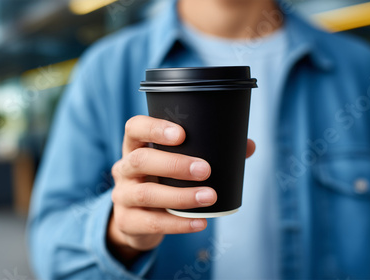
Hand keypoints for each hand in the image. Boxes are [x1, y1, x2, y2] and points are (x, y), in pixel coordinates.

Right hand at [107, 115, 255, 263]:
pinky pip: (152, 223)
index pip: (134, 128)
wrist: (136, 221)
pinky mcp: (127, 221)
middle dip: (174, 164)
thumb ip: (207, 152)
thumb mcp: (174, 165)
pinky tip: (200, 221)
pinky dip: (178, 223)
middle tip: (205, 169)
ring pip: (146, 194)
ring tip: (210, 196)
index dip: (154, 128)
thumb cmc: (162, 182)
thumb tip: (247, 145)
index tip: (181, 134)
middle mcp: (124, 168)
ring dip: (180, 196)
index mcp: (135, 147)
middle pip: (140, 160)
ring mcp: (122, 196)